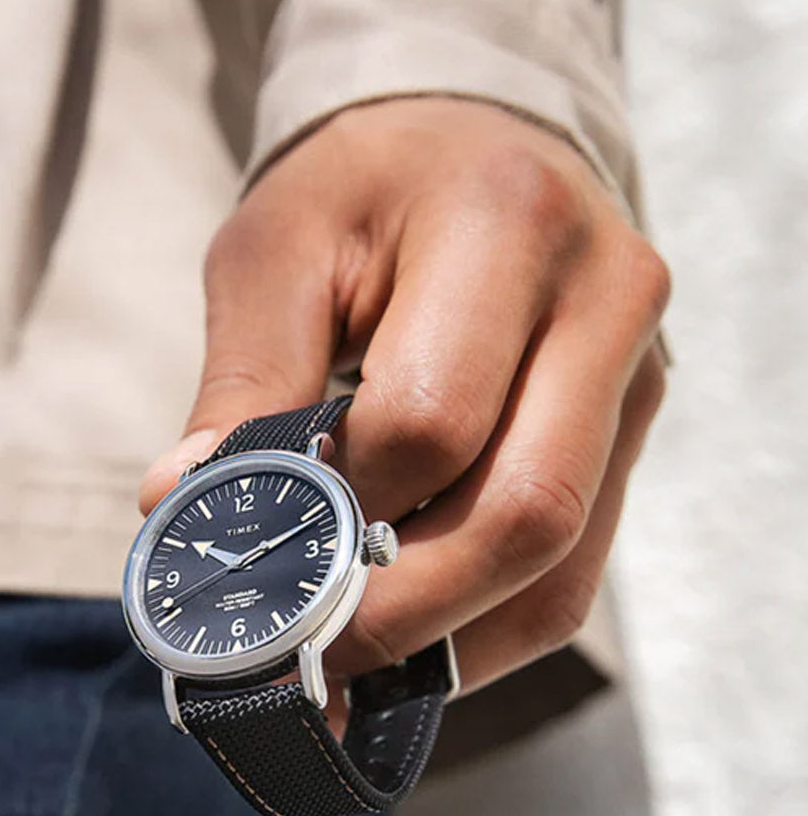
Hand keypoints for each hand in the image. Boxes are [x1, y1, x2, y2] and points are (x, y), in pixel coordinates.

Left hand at [140, 97, 669, 695]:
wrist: (476, 140)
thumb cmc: (362, 188)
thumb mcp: (276, 249)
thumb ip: (241, 380)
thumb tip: (178, 508)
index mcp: (505, 224)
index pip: (430, 418)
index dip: (339, 505)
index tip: (263, 550)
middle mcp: (604, 299)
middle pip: (523, 513)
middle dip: (400, 613)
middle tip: (302, 660)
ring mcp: (636, 374)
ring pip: (561, 568)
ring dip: (448, 645)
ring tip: (345, 675)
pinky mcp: (632, 433)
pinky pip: (575, 576)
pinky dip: (484, 632)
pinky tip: (408, 647)